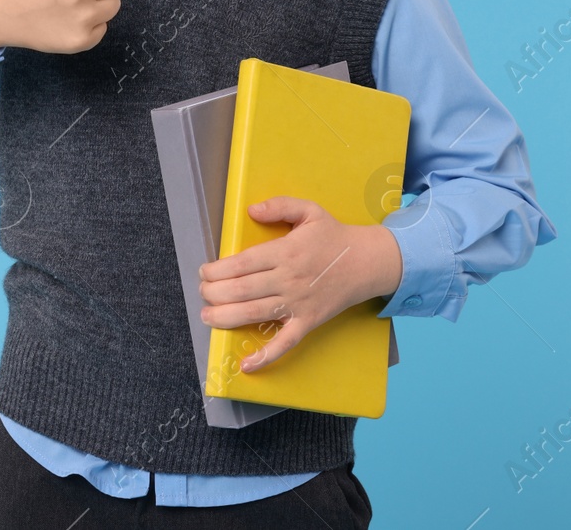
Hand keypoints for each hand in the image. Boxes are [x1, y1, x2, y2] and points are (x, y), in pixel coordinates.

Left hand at [196, 196, 401, 372]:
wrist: (367, 262)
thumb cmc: (334, 236)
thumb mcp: (309, 211)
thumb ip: (280, 206)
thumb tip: (251, 210)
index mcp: (285, 251)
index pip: (242, 264)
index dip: (217, 271)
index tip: (204, 272)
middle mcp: (288, 278)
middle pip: (242, 289)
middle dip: (214, 293)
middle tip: (202, 293)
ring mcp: (298, 303)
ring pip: (254, 314)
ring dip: (225, 317)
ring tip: (207, 316)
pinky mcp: (308, 321)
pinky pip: (285, 342)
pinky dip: (266, 356)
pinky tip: (246, 364)